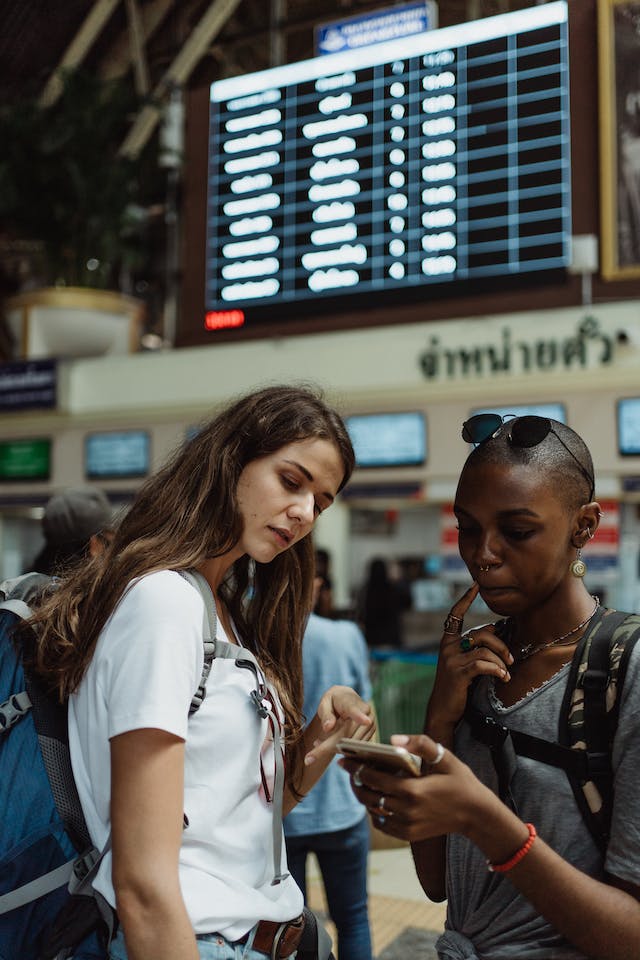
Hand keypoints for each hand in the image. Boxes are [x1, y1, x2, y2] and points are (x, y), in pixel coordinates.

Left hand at [304, 686, 374, 765]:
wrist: (347, 699)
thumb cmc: (334, 701)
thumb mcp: (325, 703)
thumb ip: (326, 714)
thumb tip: (328, 727)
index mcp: (353, 703)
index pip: (356, 711)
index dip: (360, 717)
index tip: (366, 721)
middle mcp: (367, 715)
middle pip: (348, 736)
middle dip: (329, 747)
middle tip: (309, 756)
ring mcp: (371, 727)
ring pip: (350, 746)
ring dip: (334, 749)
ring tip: (319, 743)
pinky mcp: (370, 737)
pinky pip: (355, 750)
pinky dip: (341, 750)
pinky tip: (330, 744)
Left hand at [340, 733, 496, 843]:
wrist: (476, 814)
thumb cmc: (460, 782)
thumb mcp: (445, 757)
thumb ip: (420, 744)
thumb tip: (393, 739)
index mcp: (412, 790)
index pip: (373, 779)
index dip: (356, 768)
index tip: (344, 760)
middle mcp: (406, 811)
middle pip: (368, 796)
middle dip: (355, 782)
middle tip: (349, 770)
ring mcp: (407, 825)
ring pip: (373, 811)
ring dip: (364, 797)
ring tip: (359, 783)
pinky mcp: (409, 835)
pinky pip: (383, 824)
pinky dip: (375, 813)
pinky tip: (375, 800)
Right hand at [427, 583, 512, 731]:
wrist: (444, 709)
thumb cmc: (458, 685)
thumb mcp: (466, 662)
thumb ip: (476, 646)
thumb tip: (495, 627)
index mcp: (449, 641)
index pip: (455, 614)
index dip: (465, 599)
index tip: (475, 585)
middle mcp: (448, 646)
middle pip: (482, 633)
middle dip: (501, 645)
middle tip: (511, 659)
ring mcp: (451, 658)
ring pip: (485, 649)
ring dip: (501, 661)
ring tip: (506, 673)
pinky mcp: (458, 672)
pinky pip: (483, 664)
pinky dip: (497, 670)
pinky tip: (503, 678)